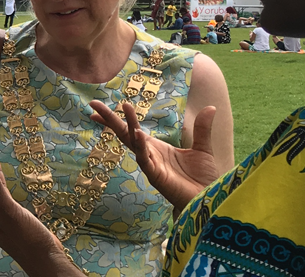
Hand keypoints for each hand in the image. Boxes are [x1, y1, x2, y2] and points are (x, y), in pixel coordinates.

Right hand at [89, 100, 220, 210]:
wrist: (209, 199)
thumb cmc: (203, 178)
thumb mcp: (202, 148)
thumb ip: (202, 128)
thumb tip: (211, 107)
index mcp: (156, 148)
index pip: (131, 130)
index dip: (117, 119)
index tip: (98, 109)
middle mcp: (149, 155)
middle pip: (124, 134)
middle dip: (109, 119)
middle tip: (93, 105)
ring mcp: (150, 165)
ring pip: (133, 143)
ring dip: (127, 126)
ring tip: (123, 108)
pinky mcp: (155, 176)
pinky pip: (144, 159)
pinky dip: (140, 147)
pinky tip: (137, 133)